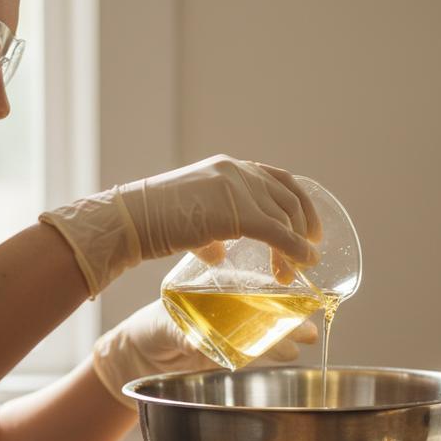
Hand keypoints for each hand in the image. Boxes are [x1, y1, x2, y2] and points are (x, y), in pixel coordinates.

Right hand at [39, 155, 321, 296]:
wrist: (130, 220)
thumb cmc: (154, 224)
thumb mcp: (191, 222)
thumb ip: (212, 233)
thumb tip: (220, 253)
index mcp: (229, 168)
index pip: (278, 179)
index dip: (299, 202)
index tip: (309, 227)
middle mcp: (238, 172)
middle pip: (289, 196)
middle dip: (305, 226)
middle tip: (310, 252)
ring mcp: (237, 189)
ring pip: (285, 217)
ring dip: (297, 247)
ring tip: (296, 272)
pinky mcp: (235, 212)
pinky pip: (277, 232)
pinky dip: (294, 249)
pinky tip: (302, 264)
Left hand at [91, 300, 319, 406]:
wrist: (141, 355)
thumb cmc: (150, 328)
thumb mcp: (163, 326)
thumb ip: (180, 334)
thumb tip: (194, 341)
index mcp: (215, 287)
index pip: (249, 282)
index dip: (272, 285)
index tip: (292, 288)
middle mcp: (229, 305)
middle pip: (266, 304)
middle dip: (290, 310)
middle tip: (311, 316)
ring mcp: (233, 328)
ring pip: (267, 326)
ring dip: (289, 331)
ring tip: (309, 336)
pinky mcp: (231, 351)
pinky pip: (258, 349)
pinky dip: (275, 351)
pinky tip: (292, 353)